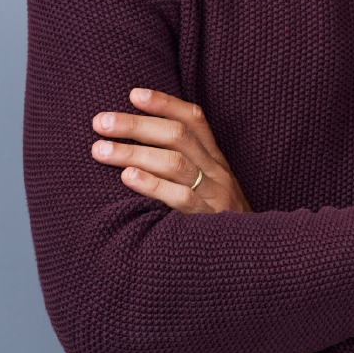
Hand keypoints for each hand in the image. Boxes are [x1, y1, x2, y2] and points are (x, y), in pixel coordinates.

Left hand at [92, 88, 251, 213]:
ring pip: (175, 163)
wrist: (253, 258)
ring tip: (100, 150)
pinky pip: (181, 198)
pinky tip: (128, 177)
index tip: (133, 94)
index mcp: (215, 160)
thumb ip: (184, 166)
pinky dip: (153, 185)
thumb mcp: (209, 187)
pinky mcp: (209, 222)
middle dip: (136, 125)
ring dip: (134, 152)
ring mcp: (215, 195)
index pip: (193, 120)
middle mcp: (217, 172)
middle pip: (177, 136)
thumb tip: (136, 147)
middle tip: (101, 122)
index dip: (165, 103)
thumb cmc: (218, 222)